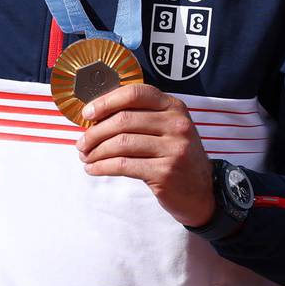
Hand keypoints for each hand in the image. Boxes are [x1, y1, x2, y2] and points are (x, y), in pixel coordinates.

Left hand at [78, 83, 214, 224]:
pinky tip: (94, 169)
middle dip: (95, 132)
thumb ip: (142, 117)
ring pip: (121, 143)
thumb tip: (96, 116)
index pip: (135, 94)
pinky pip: (123, 165)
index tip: (87, 114)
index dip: (106, 101)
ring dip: (96, 151)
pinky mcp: (165, 172)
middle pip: (123, 120)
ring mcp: (173, 149)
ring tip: (86, 157)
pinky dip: (102, 167)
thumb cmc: (176, 157)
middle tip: (81, 143)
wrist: (202, 192)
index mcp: (174, 107)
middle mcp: (176, 125)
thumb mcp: (169, 129)